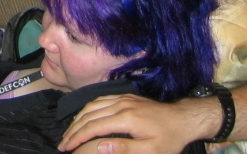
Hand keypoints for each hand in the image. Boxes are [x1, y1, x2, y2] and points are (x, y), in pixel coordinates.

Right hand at [60, 95, 213, 153]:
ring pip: (92, 105)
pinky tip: (84, 116)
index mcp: (125, 118)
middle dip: (73, 129)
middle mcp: (120, 104)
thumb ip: (123, 148)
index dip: (77, 138)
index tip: (66, 148)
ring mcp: (123, 98)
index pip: (93, 127)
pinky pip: (100, 100)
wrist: (183, 119)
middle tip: (63, 143)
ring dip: (77, 118)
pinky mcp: (126, 97)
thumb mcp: (150, 151)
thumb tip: (99, 147)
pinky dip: (88, 108)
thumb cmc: (168, 139)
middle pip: (88, 115)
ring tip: (69, 132)